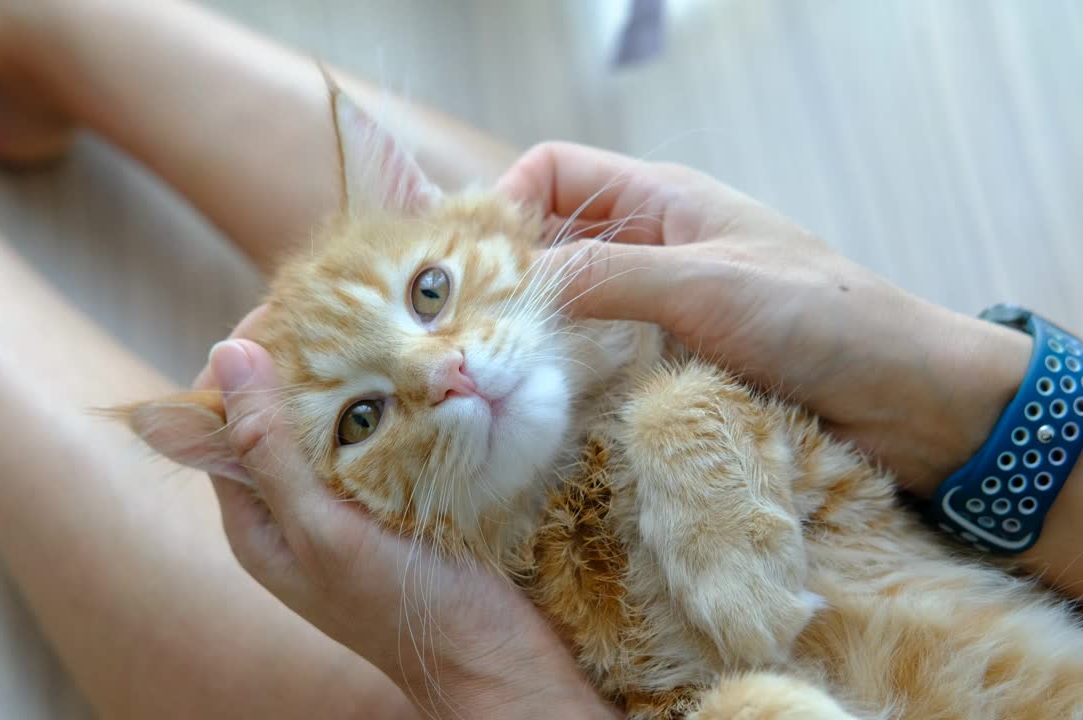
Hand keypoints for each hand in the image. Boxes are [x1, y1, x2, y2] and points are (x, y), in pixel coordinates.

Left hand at [192, 309, 617, 719]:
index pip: (218, 414)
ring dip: (348, 363)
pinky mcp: (394, 494)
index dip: (245, 354)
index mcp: (254, 519)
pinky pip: (375, 428)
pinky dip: (387, 390)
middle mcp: (290, 506)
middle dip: (300, 349)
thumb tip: (228, 355)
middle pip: (273, 405)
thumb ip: (271, 450)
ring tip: (382, 313)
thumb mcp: (326, 531)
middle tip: (346, 296)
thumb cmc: (406, 609)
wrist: (494, 662)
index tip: (294, 303)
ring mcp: (344, 499)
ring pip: (328, 411)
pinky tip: (416, 361)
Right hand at [499, 142, 1031, 496]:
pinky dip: (568, 380)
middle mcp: (651, 251)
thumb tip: (506, 286)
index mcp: (661, 201)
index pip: (551, 173)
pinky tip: (546, 410)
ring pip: (568, 311)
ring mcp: (660, 312)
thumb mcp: (706, 284)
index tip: (469, 266)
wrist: (911, 401)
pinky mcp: (671, 369)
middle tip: (461, 332)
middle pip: (549, 244)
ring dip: (534, 337)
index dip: (504, 204)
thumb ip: (605, 277)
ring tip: (494, 377)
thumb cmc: (823, 319)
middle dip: (505, 278)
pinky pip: (598, 365)